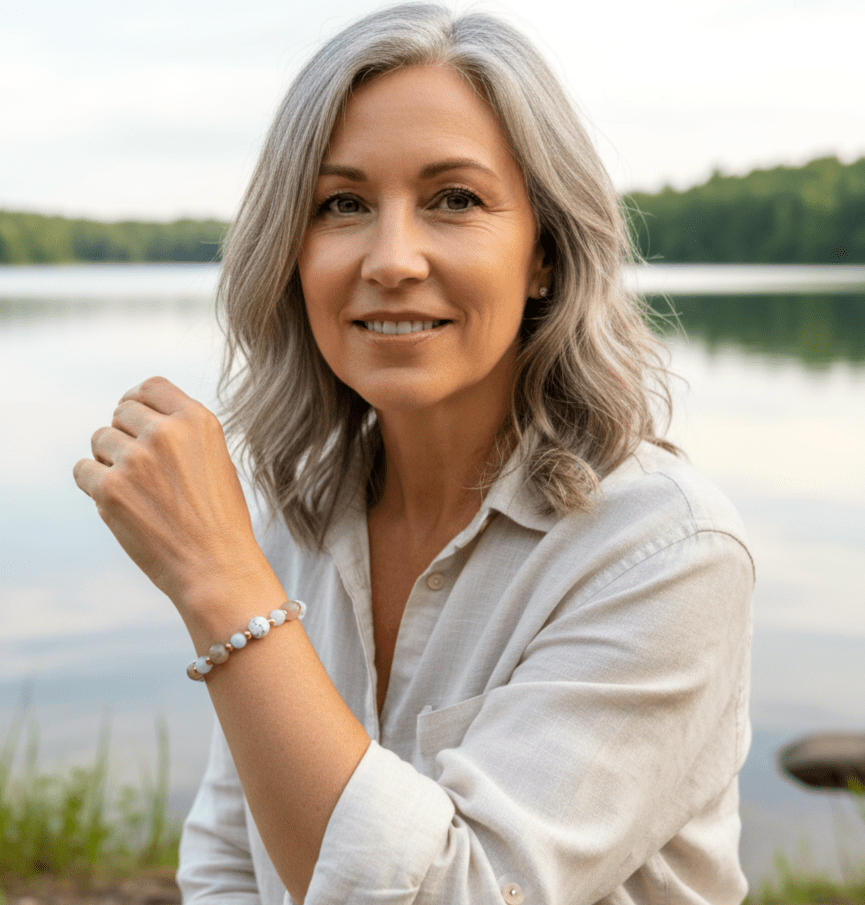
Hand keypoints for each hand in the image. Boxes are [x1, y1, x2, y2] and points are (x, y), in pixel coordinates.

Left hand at [73, 376, 265, 612]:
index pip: (151, 387)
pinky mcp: (110, 489)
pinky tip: (119, 502)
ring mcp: (136, 459)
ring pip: (100, 438)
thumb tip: (140, 420)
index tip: (136, 420)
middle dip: (125, 433)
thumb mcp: (217, 460)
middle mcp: (167, 433)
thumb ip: (183, 434)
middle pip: (122, 411)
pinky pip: (83, 470)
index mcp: (198, 421)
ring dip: (109, 459)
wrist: (217, 567)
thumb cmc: (220, 520)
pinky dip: (93, 484)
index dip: (139, 401)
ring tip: (136, 489)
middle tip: (139, 466)